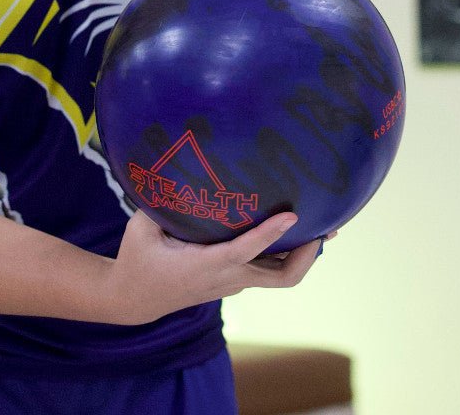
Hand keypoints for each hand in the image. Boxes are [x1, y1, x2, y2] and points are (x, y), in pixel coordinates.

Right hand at [104, 210, 331, 325]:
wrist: (135, 298)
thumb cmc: (137, 259)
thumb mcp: (141, 227)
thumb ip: (159, 199)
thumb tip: (170, 162)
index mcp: (206, 265)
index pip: (245, 251)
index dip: (270, 234)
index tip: (293, 216)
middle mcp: (227, 278)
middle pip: (282, 277)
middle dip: (307, 254)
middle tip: (324, 229)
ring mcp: (233, 283)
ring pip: (279, 275)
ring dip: (302, 255)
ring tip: (321, 228)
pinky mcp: (233, 281)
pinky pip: (267, 270)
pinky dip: (284, 254)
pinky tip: (291, 232)